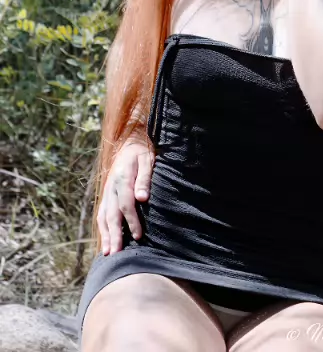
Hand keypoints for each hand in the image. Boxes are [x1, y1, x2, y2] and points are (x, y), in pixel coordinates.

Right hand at [97, 136, 154, 254]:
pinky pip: (101, 214)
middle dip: (114, 235)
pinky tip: (106, 241)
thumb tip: (142, 198)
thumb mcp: (148, 160)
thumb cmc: (143, 152)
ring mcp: (107, 191)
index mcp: (122, 178)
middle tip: (116, 254)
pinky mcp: (107, 195)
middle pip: (111, 214)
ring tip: (108, 253)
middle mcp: (111, 187)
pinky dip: (102, 228)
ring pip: (103, 216)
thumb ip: (144, 178)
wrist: (131, 141)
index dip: (132, 220)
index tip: (138, 236)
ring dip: (105, 235)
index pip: (126, 204)